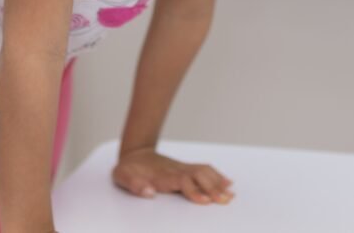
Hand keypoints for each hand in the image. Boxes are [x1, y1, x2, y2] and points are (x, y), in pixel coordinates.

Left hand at [112, 147, 234, 204]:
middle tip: (226, 200)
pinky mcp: (185, 169)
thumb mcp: (122, 176)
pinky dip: (217, 175)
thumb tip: (149, 192)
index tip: (205, 200)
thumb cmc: (128, 168)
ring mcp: (182, 168)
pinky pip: (203, 170)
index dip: (194, 190)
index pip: (182, 182)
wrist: (134, 153)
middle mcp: (175, 171)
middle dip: (213, 188)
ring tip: (231, 194)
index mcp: (162, 175)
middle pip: (198, 176)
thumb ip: (134, 185)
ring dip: (217, 182)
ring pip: (203, 172)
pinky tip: (227, 182)